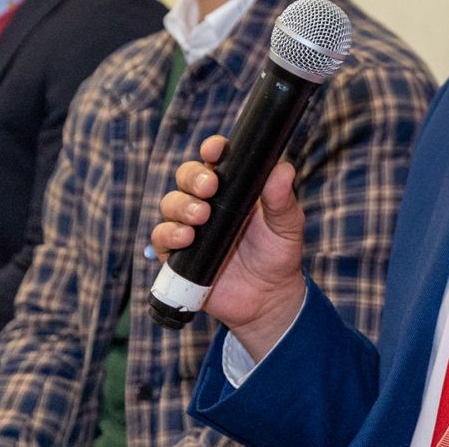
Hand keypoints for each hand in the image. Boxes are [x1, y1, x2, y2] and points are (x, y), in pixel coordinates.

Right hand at [151, 134, 307, 359]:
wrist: (268, 299)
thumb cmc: (278, 255)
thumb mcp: (287, 226)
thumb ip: (282, 200)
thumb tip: (283, 169)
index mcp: (232, 188)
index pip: (215, 160)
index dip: (212, 149)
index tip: (215, 150)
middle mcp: (208, 203)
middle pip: (187, 177)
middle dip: (193, 177)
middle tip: (209, 188)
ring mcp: (190, 228)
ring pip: (171, 203)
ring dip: (181, 206)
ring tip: (200, 218)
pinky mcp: (179, 256)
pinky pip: (161, 239)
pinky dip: (168, 235)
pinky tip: (186, 238)